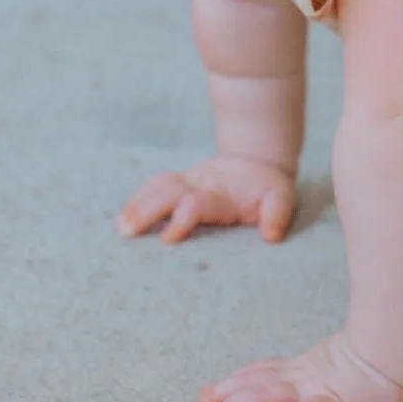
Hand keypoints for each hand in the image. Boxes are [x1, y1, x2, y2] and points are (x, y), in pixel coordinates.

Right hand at [115, 155, 296, 243]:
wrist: (257, 161)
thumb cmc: (269, 188)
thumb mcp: (282, 198)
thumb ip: (277, 214)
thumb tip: (271, 236)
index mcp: (222, 194)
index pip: (197, 204)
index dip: (182, 219)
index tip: (167, 240)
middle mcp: (200, 185)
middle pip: (168, 192)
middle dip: (146, 210)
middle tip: (127, 232)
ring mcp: (188, 182)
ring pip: (157, 187)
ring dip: (137, 205)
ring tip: (120, 228)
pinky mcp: (180, 184)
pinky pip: (155, 187)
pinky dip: (137, 200)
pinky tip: (123, 219)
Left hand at [192, 332, 402, 401]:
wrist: (402, 350)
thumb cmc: (374, 357)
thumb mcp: (330, 364)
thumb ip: (310, 369)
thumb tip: (291, 382)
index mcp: (300, 369)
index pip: (256, 373)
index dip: (229, 383)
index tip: (204, 395)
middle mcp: (301, 378)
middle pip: (253, 383)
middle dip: (222, 396)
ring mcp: (317, 390)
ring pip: (271, 396)